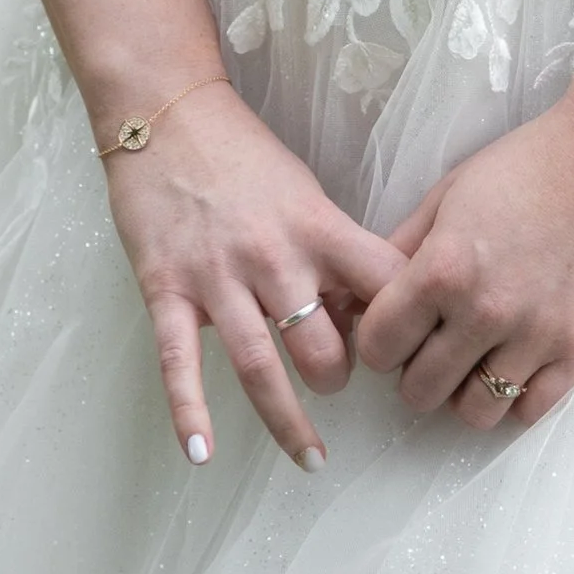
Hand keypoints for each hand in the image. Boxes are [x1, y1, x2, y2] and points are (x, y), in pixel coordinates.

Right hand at [97, 83, 407, 469]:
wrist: (167, 115)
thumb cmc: (244, 154)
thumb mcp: (304, 191)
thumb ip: (333, 248)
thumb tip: (364, 310)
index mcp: (317, 227)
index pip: (383, 286)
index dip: (404, 324)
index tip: (407, 349)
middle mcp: (273, 256)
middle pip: (321, 343)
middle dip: (338, 377)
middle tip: (337, 384)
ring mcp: (216, 277)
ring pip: (259, 365)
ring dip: (288, 421)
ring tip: (312, 458)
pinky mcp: (166, 288)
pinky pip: (179, 361)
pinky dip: (189, 412)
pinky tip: (201, 454)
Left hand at [352, 94, 573, 433]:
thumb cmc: (528, 164)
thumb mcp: (450, 193)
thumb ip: (403, 246)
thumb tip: (368, 292)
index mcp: (444, 269)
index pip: (379, 346)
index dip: (380, 340)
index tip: (397, 328)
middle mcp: (485, 312)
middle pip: (420, 391)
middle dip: (417, 371)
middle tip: (436, 344)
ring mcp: (536, 338)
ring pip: (474, 413)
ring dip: (465, 392)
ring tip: (476, 358)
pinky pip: (530, 412)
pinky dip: (515, 398)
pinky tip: (516, 363)